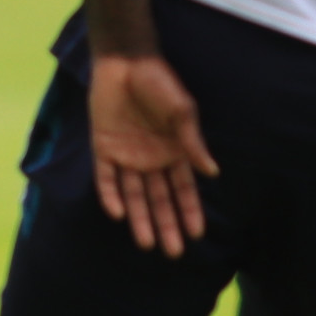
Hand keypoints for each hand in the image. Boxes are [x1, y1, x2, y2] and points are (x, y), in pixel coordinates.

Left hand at [88, 51, 215, 258]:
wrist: (126, 62)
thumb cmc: (159, 82)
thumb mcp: (182, 111)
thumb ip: (192, 142)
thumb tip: (212, 173)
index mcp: (173, 151)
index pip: (183, 189)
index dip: (189, 212)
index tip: (197, 235)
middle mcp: (150, 158)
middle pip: (159, 199)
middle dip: (166, 225)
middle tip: (173, 253)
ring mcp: (126, 154)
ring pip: (134, 195)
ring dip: (140, 219)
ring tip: (147, 244)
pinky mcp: (103, 147)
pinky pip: (106, 177)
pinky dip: (110, 195)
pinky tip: (117, 214)